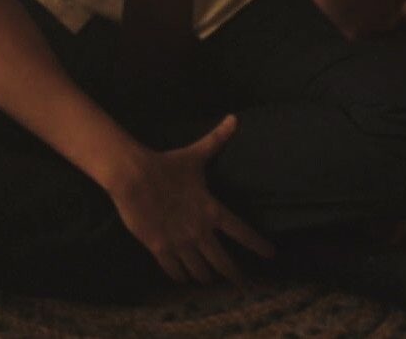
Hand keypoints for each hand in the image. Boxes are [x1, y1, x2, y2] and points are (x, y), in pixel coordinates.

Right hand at [107, 115, 274, 285]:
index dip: (258, 245)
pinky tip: (183, 280)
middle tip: (243, 287)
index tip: (271, 255)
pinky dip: (181, 278)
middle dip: (234, 277)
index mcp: (212, 210)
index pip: (242, 232)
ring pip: (199, 271)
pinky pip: (174, 271)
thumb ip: (217, 139)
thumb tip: (234, 118)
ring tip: (211, 283)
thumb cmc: (167, 165)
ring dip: (206, 279)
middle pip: (222, 262)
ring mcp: (180, 242)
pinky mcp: (159, 248)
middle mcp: (199, 231)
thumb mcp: (196, 154)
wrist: (134, 176)